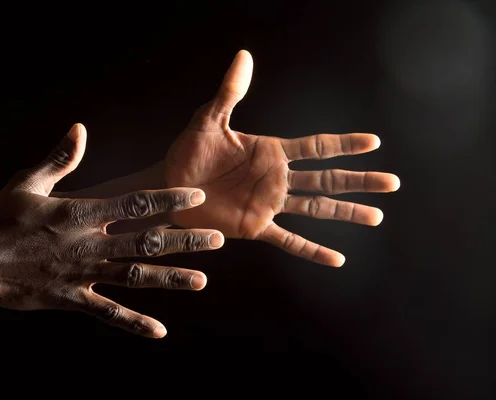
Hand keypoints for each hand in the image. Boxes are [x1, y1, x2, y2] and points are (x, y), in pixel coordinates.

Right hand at [0, 124, 223, 337]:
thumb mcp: (27, 182)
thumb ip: (60, 158)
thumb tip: (80, 128)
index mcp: (80, 213)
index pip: (134, 204)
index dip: (168, 201)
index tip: (196, 198)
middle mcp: (88, 244)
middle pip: (146, 241)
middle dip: (184, 240)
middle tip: (218, 239)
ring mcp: (82, 274)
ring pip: (135, 276)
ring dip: (170, 278)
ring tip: (202, 281)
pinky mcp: (71, 299)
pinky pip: (108, 313)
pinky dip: (134, 323)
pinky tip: (159, 331)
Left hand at [166, 50, 399, 266]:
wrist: (169, 186)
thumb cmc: (189, 152)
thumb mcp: (209, 119)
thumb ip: (230, 92)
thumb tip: (244, 56)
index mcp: (270, 152)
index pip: (316, 147)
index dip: (344, 144)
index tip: (374, 142)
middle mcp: (276, 179)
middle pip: (327, 179)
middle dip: (359, 180)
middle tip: (392, 183)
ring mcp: (269, 204)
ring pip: (316, 209)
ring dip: (346, 213)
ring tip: (376, 216)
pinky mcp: (255, 226)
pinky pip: (288, 240)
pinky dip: (311, 250)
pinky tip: (337, 260)